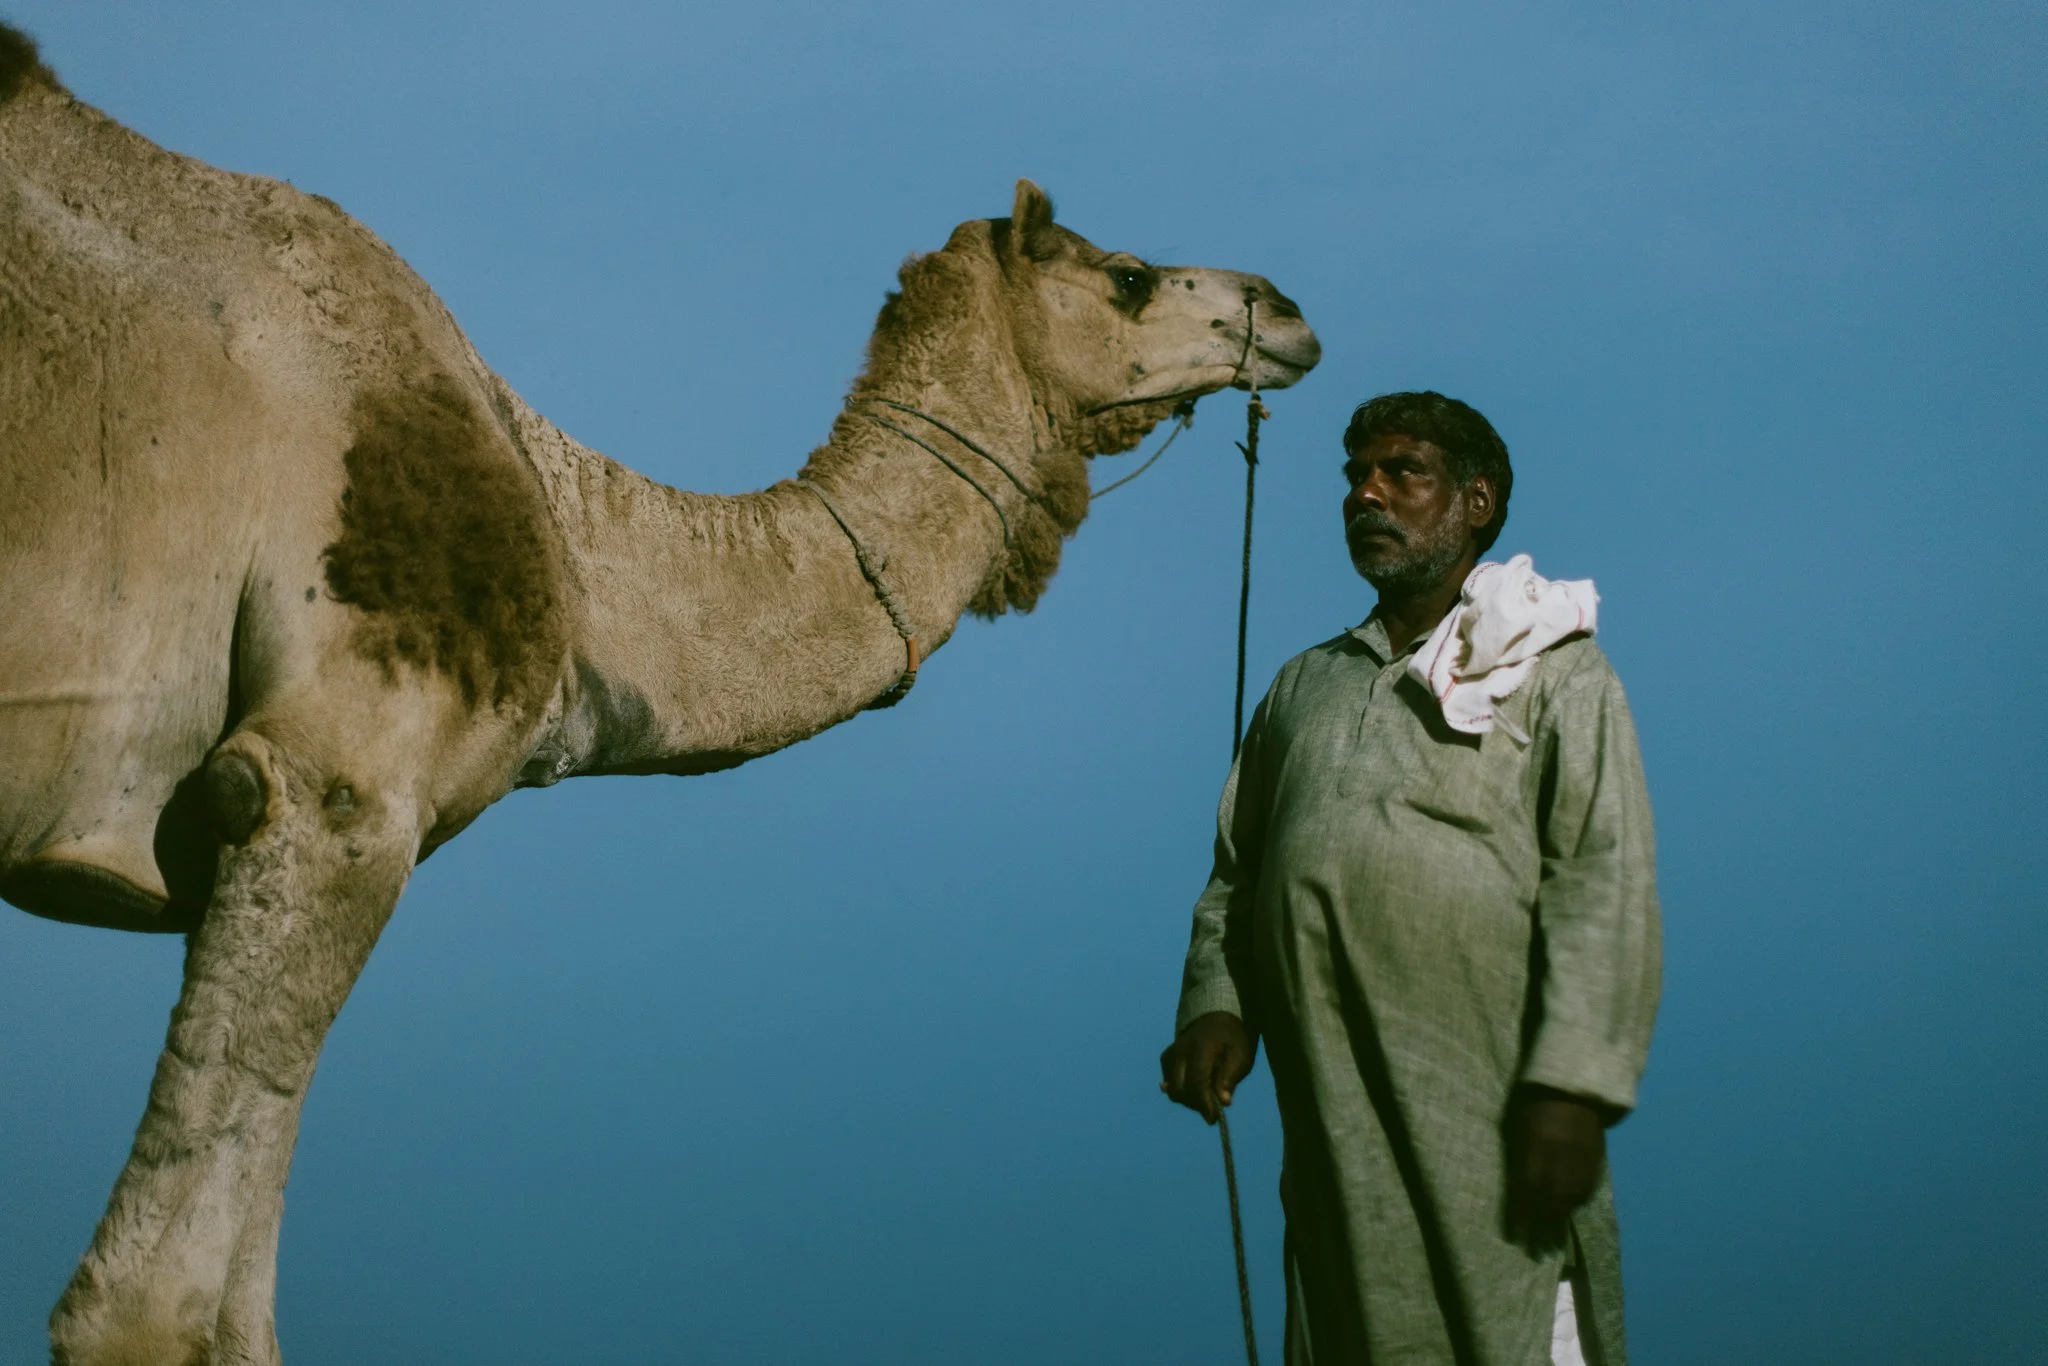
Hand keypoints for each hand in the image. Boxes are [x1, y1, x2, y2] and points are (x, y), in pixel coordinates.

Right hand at [1159, 1012, 1253, 1123]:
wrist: (1216, 1018)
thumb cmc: (1232, 1040)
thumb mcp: (1241, 1056)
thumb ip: (1230, 1078)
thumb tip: (1223, 1102)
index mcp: (1202, 1047)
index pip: (1198, 1080)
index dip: (1204, 1103)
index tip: (1213, 1120)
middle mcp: (1181, 1050)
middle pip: (1181, 1089)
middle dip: (1197, 1103)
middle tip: (1215, 1105)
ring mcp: (1171, 1054)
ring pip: (1174, 1090)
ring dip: (1190, 1100)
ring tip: (1208, 1093)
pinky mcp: (1166, 1058)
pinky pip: (1170, 1085)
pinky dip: (1183, 1092)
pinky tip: (1196, 1087)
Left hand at [1506, 1086, 1606, 1250]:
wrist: (1575, 1089)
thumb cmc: (1535, 1104)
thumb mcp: (1517, 1127)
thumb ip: (1518, 1157)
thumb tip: (1514, 1185)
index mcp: (1535, 1155)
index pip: (1525, 1196)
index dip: (1520, 1220)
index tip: (1515, 1240)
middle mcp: (1558, 1165)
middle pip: (1548, 1206)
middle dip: (1541, 1231)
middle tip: (1536, 1252)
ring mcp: (1579, 1166)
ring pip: (1569, 1203)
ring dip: (1560, 1224)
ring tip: (1554, 1244)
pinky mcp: (1594, 1164)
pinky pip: (1585, 1193)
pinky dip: (1575, 1206)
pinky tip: (1569, 1215)